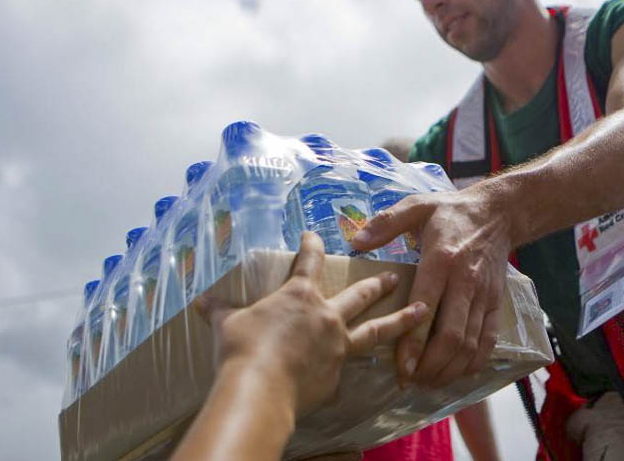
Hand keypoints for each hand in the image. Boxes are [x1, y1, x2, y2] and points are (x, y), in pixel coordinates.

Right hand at [197, 232, 429, 413]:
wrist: (260, 389)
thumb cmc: (242, 349)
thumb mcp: (228, 324)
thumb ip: (221, 311)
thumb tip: (200, 302)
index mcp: (300, 295)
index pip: (310, 260)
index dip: (313, 244)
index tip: (315, 234)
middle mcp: (327, 315)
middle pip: (360, 294)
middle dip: (377, 283)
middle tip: (394, 276)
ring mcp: (338, 346)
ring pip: (377, 330)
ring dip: (402, 319)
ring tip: (422, 311)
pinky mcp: (339, 376)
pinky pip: (348, 372)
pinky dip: (354, 371)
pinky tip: (368, 373)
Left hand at [352, 187, 510, 386]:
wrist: (499, 213)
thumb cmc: (451, 212)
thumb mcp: (417, 206)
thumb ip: (386, 223)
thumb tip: (355, 242)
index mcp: (442, 260)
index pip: (426, 309)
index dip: (414, 343)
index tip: (401, 367)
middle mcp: (465, 282)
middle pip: (452, 336)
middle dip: (431, 366)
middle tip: (411, 382)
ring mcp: (484, 296)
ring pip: (471, 344)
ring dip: (450, 370)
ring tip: (428, 383)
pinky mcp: (496, 303)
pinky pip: (489, 341)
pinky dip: (474, 363)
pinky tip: (456, 374)